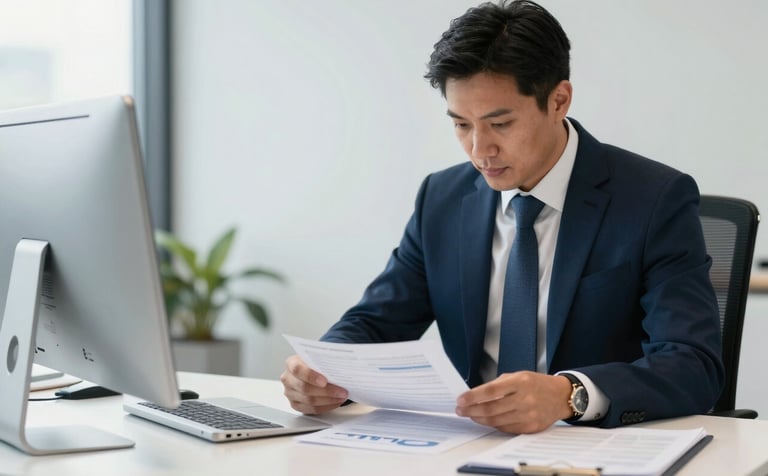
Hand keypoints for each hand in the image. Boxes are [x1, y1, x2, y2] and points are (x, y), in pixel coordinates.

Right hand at [280, 354, 348, 414]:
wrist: (310, 370)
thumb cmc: (315, 362)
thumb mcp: (317, 357)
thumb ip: (324, 361)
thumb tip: (340, 367)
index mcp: (291, 363)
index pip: (298, 370)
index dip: (311, 376)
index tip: (324, 381)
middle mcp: (288, 379)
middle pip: (305, 388)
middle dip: (326, 391)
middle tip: (341, 391)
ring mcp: (290, 393)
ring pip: (309, 401)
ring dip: (328, 400)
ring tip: (341, 396)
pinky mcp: (295, 404)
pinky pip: (311, 409)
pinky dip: (326, 407)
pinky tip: (335, 402)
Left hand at [455, 371, 572, 433]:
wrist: (560, 396)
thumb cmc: (537, 384)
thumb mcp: (517, 376)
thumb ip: (497, 385)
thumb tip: (475, 395)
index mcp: (520, 382)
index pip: (490, 391)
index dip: (472, 397)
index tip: (461, 399)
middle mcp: (525, 399)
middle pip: (491, 408)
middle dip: (471, 410)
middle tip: (461, 409)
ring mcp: (528, 415)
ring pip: (496, 421)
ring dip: (479, 419)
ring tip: (471, 415)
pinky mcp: (531, 427)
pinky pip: (506, 428)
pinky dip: (493, 424)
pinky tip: (486, 420)